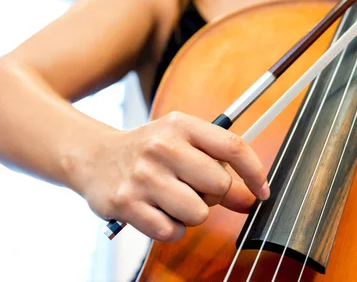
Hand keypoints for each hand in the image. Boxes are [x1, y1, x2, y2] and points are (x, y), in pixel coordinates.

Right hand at [80, 111, 269, 241]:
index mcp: (181, 125)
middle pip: (219, 185)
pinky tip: (158, 212)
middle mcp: (162, 147)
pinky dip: (171, 228)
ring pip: (199, 213)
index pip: (233, 147)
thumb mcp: (181, 142)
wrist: (94, 156)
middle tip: (197, 190)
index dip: (255, 173)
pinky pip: (171, 231)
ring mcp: (143, 176)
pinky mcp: (127, 204)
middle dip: (216, 196)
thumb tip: (251, 196)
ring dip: (192, 214)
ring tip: (174, 200)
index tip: (262, 191)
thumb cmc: (147, 150)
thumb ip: (216, 165)